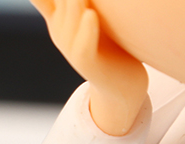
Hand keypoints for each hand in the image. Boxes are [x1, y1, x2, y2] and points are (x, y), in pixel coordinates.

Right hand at [30, 0, 147, 134]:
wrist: (125, 94)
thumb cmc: (115, 52)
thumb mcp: (95, 21)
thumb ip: (85, 4)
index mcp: (59, 17)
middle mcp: (60, 30)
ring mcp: (71, 48)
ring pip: (69, 15)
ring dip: (76, 0)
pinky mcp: (88, 65)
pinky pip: (83, 46)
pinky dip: (86, 30)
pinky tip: (90, 14)